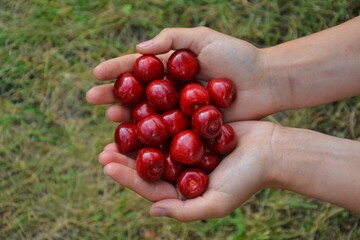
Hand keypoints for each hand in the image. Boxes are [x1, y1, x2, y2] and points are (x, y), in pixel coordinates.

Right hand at [86, 27, 280, 121]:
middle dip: (114, 94)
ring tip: (109, 118)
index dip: (117, 70)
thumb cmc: (237, 58)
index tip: (96, 73)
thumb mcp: (204, 38)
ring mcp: (180, 109)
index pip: (139, 68)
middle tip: (92, 99)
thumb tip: (138, 49)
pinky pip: (167, 132)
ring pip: (148, 113)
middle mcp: (172, 89)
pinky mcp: (191, 127)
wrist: (265, 82)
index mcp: (172, 67)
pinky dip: (151, 135)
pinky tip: (136, 138)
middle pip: (137, 92)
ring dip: (127, 115)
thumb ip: (172, 39)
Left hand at [99, 121, 278, 221]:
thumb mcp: (218, 202)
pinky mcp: (194, 128)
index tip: (107, 164)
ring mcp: (187, 148)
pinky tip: (141, 105)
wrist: (273, 151)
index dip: (127, 177)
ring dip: (135, 134)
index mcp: (182, 189)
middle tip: (103, 149)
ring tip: (114, 124)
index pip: (149, 186)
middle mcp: (181, 169)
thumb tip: (153, 212)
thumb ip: (185, 211)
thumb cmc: (248, 179)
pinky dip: (156, 115)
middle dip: (124, 157)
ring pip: (155, 141)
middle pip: (147, 164)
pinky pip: (171, 121)